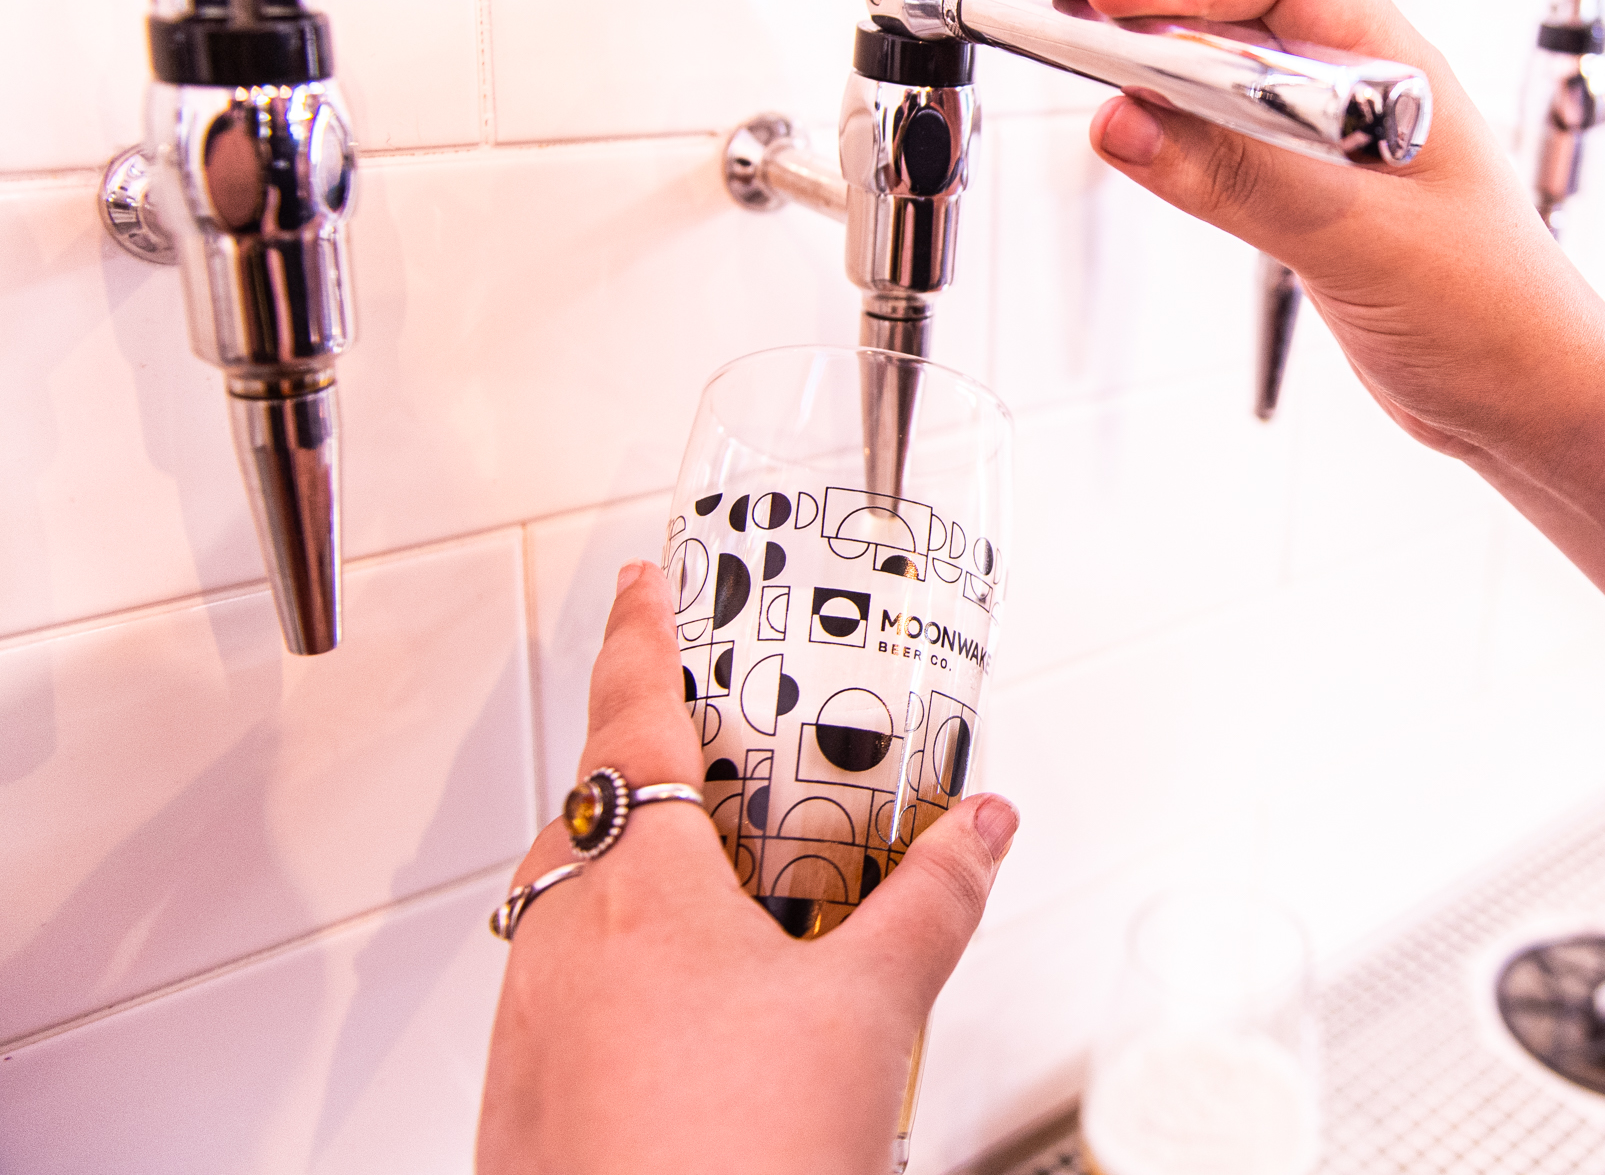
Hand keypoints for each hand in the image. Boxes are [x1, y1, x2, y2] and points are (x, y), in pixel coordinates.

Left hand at [476, 561, 1017, 1174]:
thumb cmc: (729, 1158)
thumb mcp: (867, 1016)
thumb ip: (930, 906)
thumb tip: (981, 834)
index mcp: (637, 887)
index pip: (627, 715)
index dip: (637, 637)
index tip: (640, 587)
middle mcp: (558, 942)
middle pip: (589, 809)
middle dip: (649, 768)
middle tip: (718, 755)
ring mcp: (528, 1026)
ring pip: (571, 905)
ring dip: (634, 876)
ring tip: (730, 903)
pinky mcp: (523, 1102)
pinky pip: (563, 991)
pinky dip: (620, 969)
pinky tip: (694, 1024)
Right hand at [992, 0, 1604, 473]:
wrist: (1532, 398)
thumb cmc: (1495, 317)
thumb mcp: (1364, 244)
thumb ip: (1244, 180)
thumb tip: (1123, 123)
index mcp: (1393, 66)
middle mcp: (1354, 85)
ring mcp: (1325, 136)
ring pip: (1212, 57)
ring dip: (1127, 32)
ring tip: (1037, 4)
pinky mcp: (1301, 189)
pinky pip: (1214, 124)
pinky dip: (1153, 105)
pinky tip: (1106, 102)